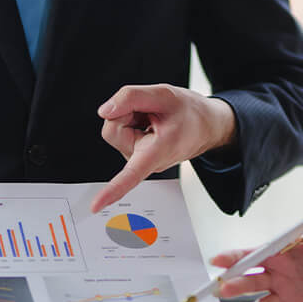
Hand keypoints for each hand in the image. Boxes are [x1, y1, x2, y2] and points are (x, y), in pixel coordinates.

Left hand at [91, 85, 236, 212]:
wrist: (206, 124)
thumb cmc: (190, 113)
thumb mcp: (164, 94)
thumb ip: (131, 97)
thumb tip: (104, 111)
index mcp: (157, 153)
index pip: (131, 175)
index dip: (112, 190)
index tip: (96, 206)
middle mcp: (146, 162)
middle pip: (113, 130)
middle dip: (126, 112)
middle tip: (150, 112)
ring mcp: (139, 160)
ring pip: (116, 130)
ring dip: (130, 116)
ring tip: (153, 118)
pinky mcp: (135, 155)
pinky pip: (121, 132)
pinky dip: (132, 121)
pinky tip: (149, 123)